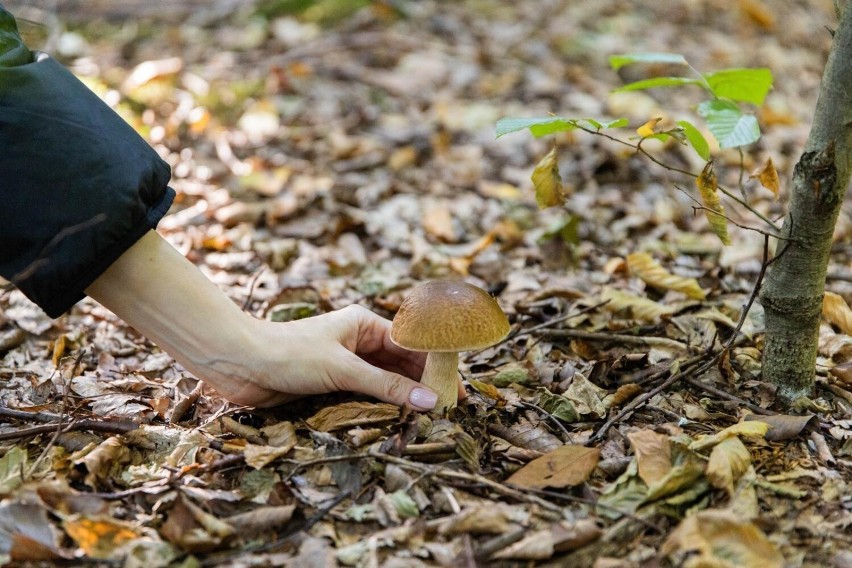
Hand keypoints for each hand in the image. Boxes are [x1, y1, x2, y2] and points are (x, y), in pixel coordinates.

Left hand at [235, 305, 434, 407]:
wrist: (237, 362)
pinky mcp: (330, 385)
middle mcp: (358, 342)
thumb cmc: (289, 354)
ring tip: (427, 421)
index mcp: (364, 324)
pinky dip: (381, 408)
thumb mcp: (343, 369)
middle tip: (446, 412)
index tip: (455, 389)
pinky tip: (396, 422)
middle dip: (422, 385)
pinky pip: (365, 397)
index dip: (435, 367)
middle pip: (401, 365)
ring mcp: (345, 364)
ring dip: (402, 399)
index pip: (411, 346)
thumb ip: (386, 386)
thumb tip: (428, 400)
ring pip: (384, 382)